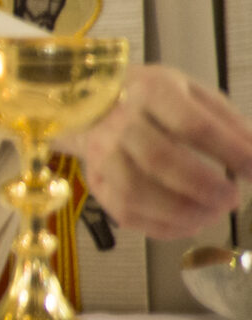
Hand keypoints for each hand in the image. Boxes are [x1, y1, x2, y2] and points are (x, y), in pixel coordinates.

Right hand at [60, 65, 251, 238]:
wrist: (88, 106)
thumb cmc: (151, 99)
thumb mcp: (192, 92)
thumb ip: (227, 122)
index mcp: (151, 92)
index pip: (193, 125)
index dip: (230, 152)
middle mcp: (120, 122)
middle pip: (159, 159)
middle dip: (203, 186)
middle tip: (232, 199)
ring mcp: (102, 154)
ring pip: (136, 192)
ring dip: (181, 212)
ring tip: (213, 214)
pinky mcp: (96, 181)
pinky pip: (124, 213)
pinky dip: (161, 227)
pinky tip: (190, 223)